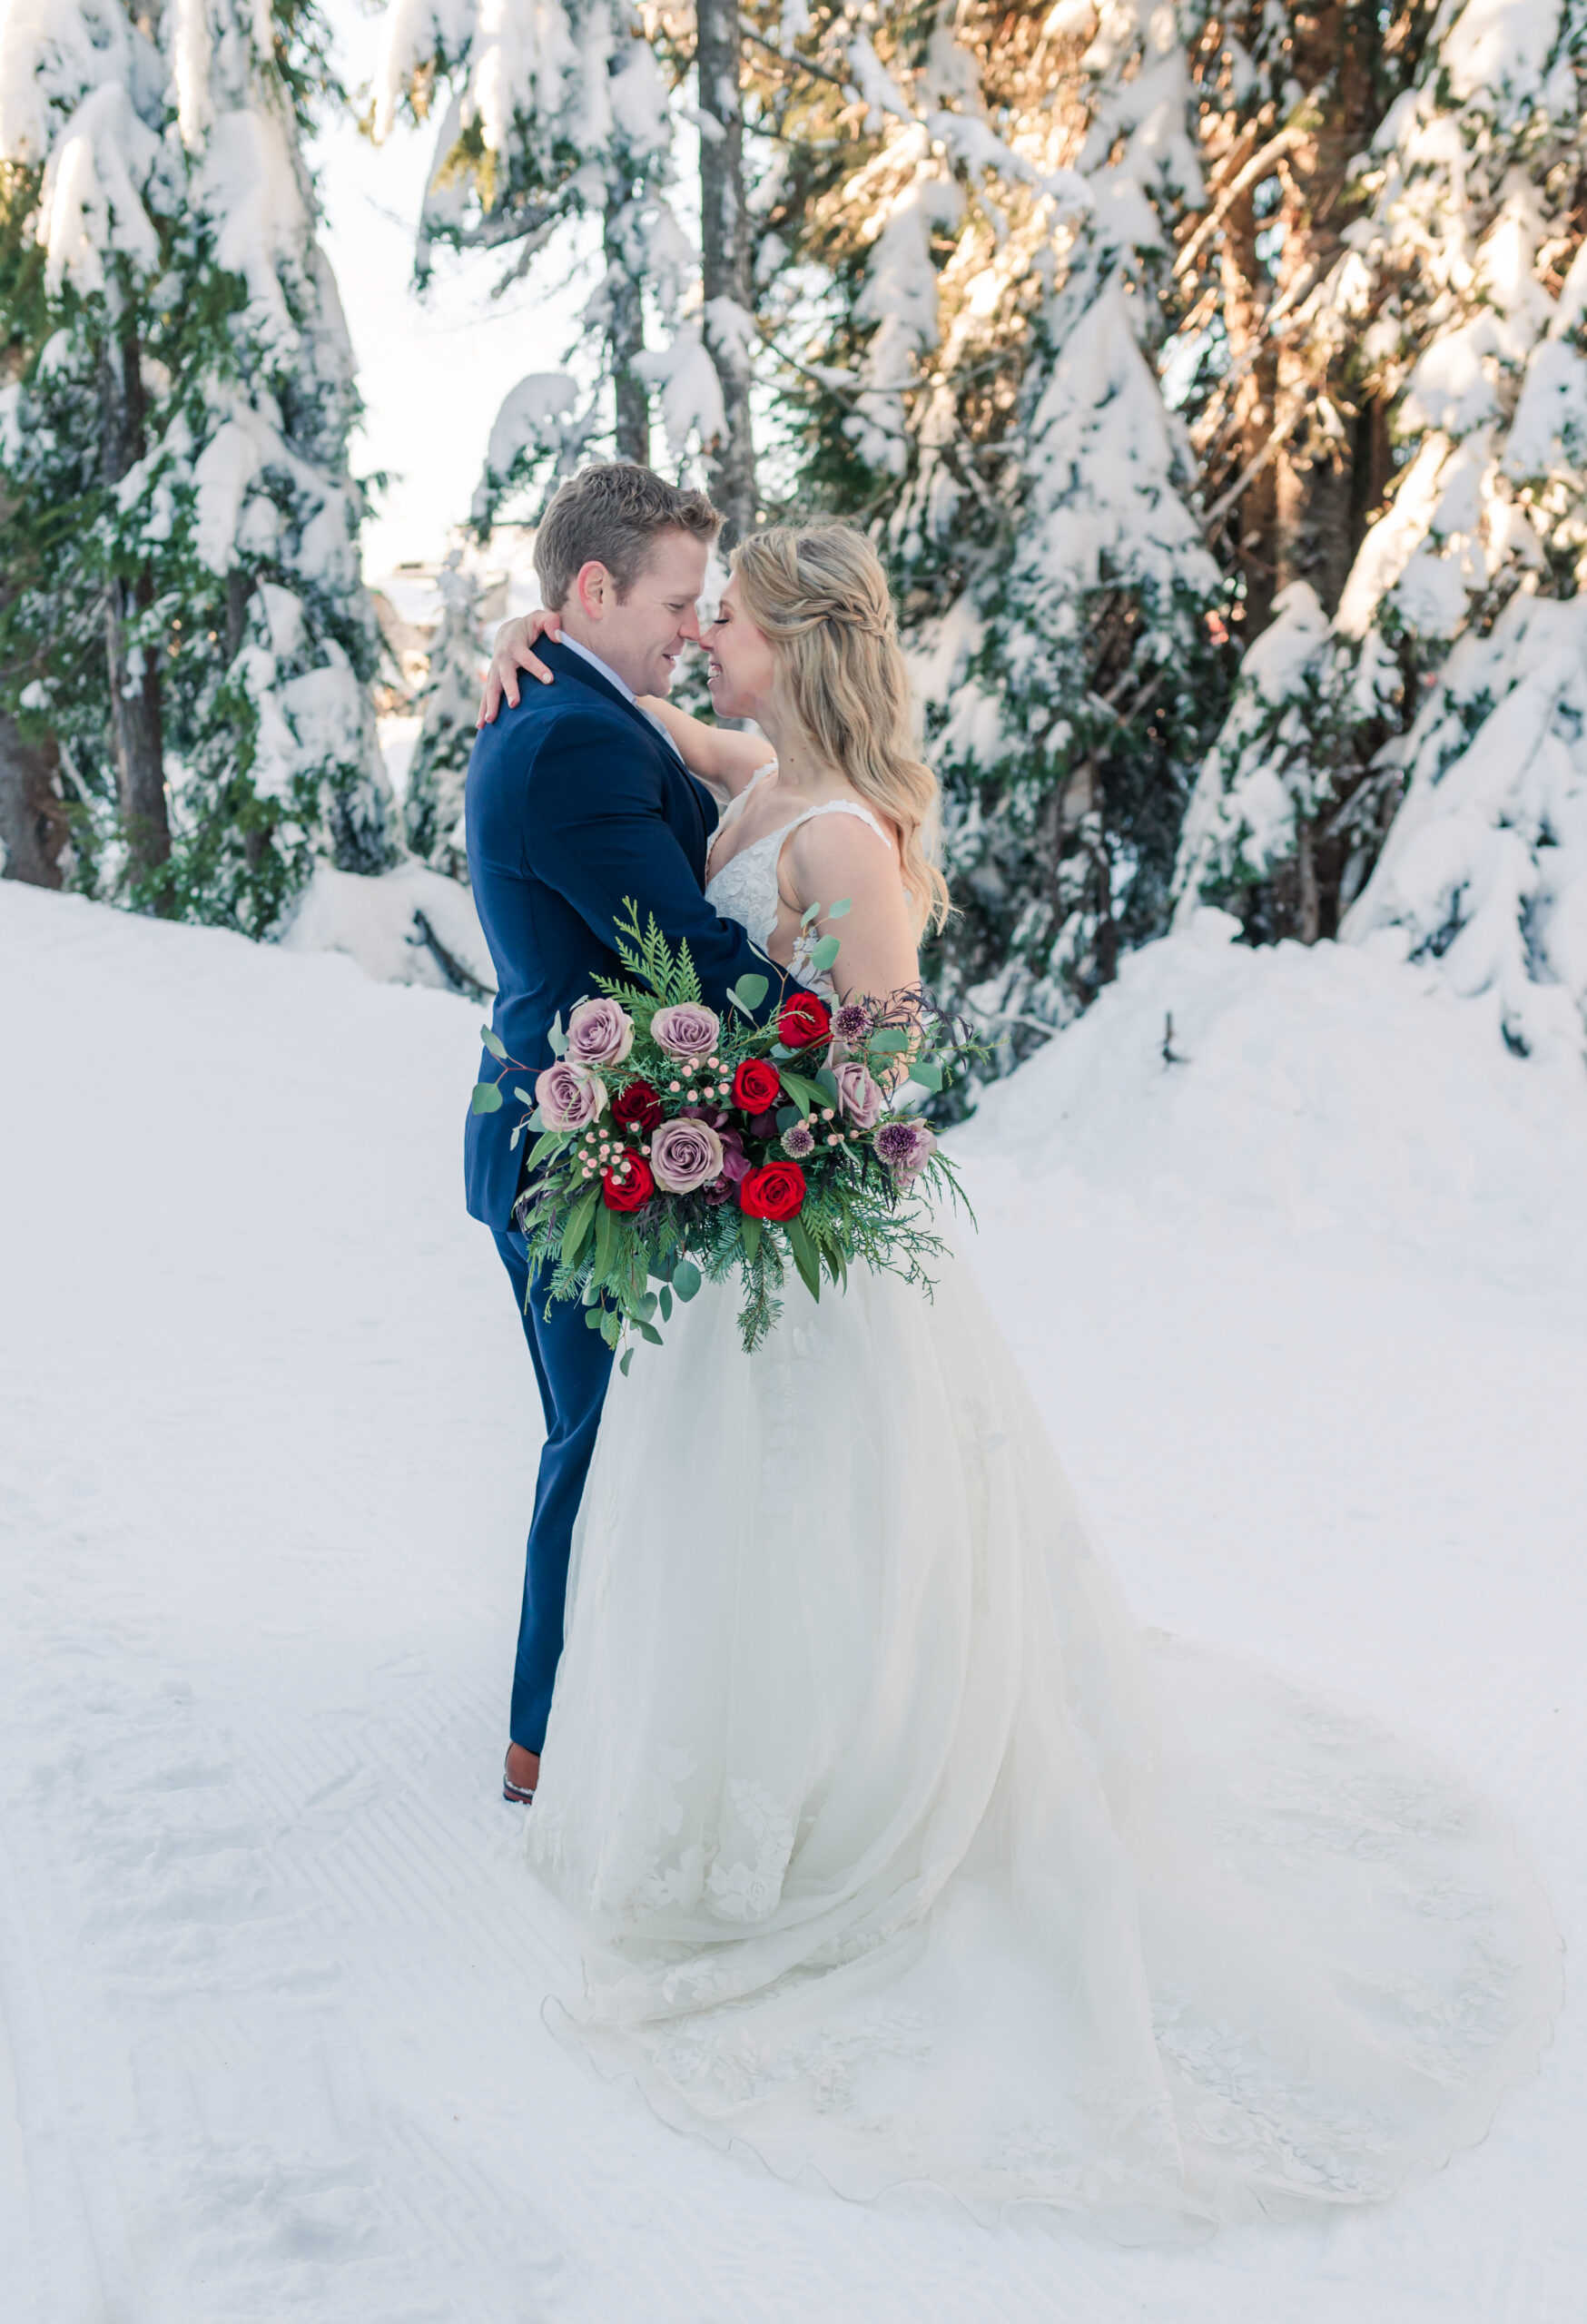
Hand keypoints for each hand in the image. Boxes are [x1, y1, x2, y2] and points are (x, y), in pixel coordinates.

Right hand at [476, 608, 563, 725]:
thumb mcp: (540, 617)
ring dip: (490, 705)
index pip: (527, 658)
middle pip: (505, 676)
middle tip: (515, 704)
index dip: (538, 668)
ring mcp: (495, 670)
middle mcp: (502, 659)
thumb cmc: (530, 626)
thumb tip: (558, 637)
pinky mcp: (492, 680)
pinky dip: (483, 710)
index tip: (550, 680)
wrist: (507, 631)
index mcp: (515, 645)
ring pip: (491, 689)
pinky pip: (486, 696)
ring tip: (489, 722)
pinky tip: (482, 727)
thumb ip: (551, 622)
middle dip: (510, 689)